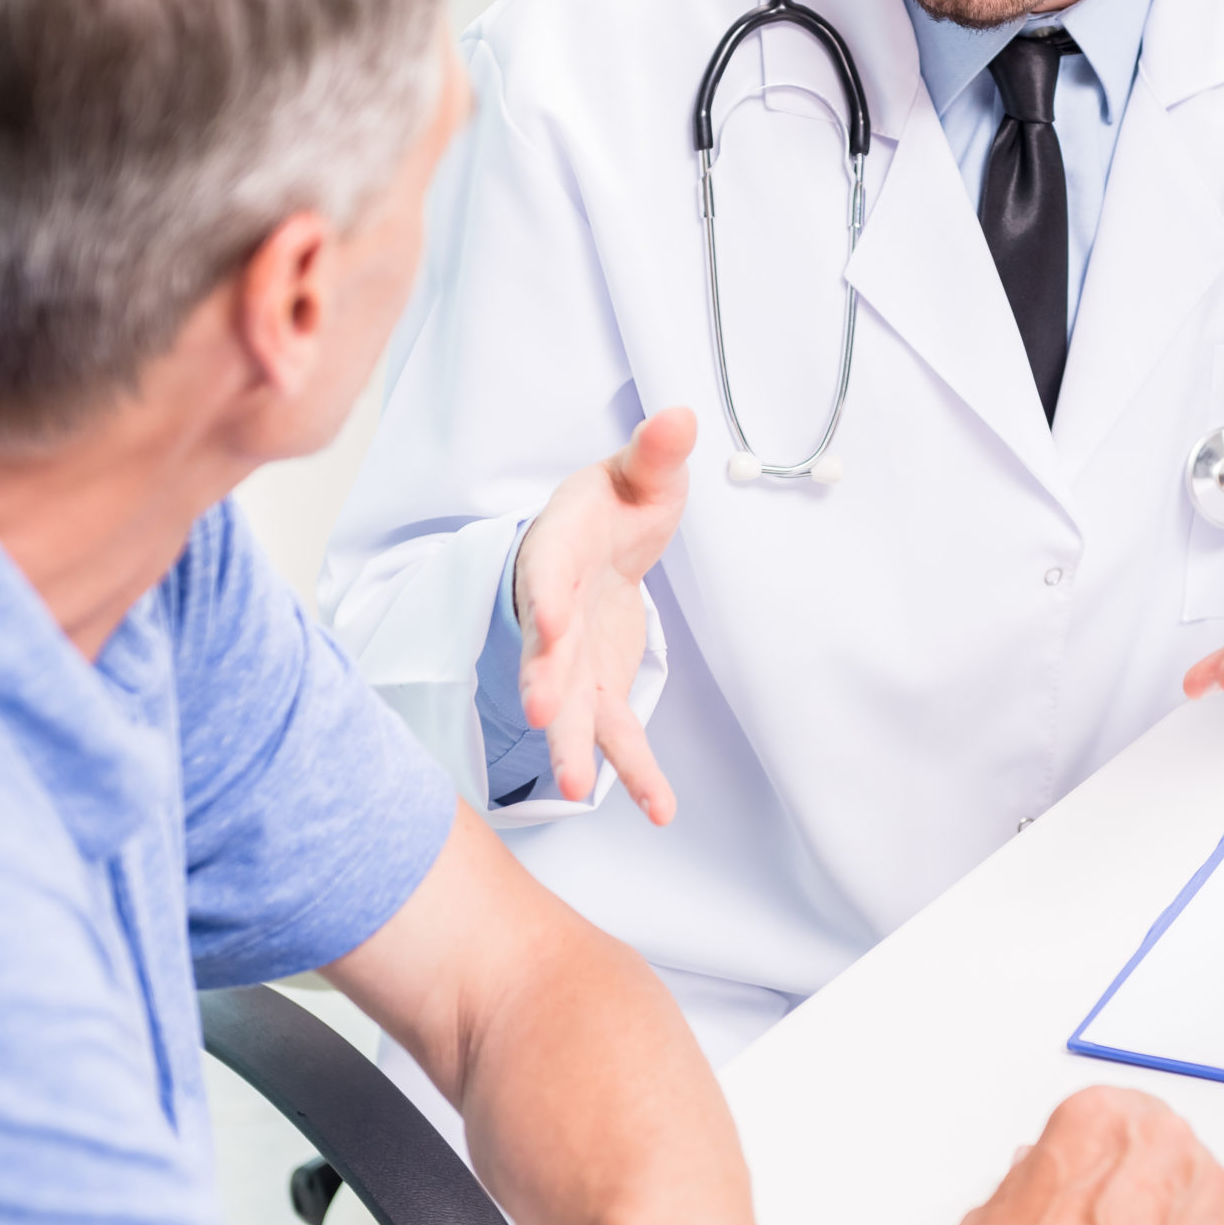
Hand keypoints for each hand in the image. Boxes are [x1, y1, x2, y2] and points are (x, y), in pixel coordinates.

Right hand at [515, 407, 695, 819]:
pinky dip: (637, 773)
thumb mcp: (636, 471)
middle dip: (543, 683)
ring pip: (569, 707)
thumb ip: (655, 451)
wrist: (595, 544)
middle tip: (544, 715)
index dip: (547, 597)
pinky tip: (661, 809)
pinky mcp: (598, 690)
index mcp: (558, 549)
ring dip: (573, 746)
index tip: (550, 623)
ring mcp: (572, 659)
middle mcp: (554, 612)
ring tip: (579, 789)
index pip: (548, 573)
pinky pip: (617, 736)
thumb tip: (680, 415)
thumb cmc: (611, 505)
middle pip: (543, 651)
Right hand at [930, 1088, 1223, 1224]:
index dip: (1102, 1163)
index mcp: (1107, 1115)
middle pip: (1170, 1155)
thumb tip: (1055, 1188)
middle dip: (1146, 1193)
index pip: (1120, 1119)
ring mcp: (1215, 1204)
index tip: (1093, 1190)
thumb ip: (1045, 1181)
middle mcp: (1169, 1146)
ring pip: (1206, 1206)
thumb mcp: (1001, 1203)